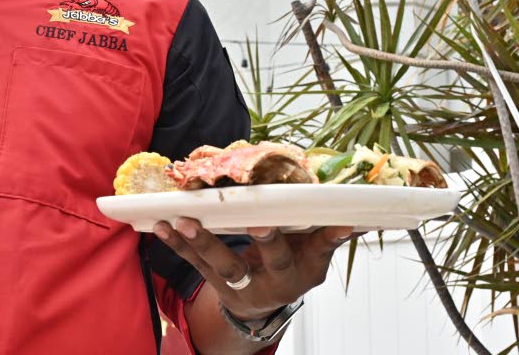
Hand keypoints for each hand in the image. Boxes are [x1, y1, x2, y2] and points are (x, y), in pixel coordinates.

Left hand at [154, 218, 352, 319]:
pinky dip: (175, 244)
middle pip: (272, 260)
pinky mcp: (213, 281)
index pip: (318, 250)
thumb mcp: (313, 256)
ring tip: (184, 221)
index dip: (329, 238)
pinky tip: (160, 225)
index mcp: (304, 270)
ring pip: (223, 264)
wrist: (260, 304)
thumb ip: (327, 236)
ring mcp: (242, 283)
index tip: (340, 222)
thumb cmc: (289, 266)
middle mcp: (275, 280)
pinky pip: (192, 262)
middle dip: (266, 241)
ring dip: (203, 241)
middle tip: (258, 222)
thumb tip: (359, 214)